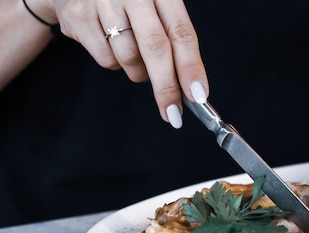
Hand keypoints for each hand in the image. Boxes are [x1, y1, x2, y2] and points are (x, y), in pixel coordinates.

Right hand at [34, 0, 207, 127]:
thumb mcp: (157, 5)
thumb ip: (173, 37)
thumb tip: (190, 85)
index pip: (181, 33)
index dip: (191, 67)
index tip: (198, 95)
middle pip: (155, 48)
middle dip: (166, 86)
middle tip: (173, 112)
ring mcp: (101, 2)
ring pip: (129, 58)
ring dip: (139, 70)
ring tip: (134, 51)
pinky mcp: (78, 16)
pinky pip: (106, 59)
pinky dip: (115, 62)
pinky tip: (111, 42)